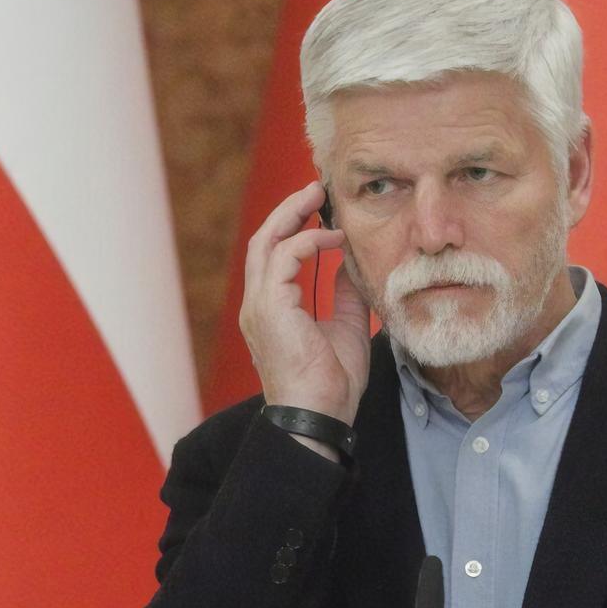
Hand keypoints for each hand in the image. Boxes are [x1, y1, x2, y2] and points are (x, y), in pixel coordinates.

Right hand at [239, 181, 371, 434]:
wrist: (320, 417)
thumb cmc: (331, 384)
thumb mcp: (347, 328)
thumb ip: (344, 295)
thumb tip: (348, 265)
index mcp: (271, 310)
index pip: (274, 256)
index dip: (293, 228)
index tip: (319, 211)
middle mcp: (258, 304)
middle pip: (263, 241)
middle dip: (288, 212)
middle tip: (315, 190)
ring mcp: (259, 305)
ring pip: (266, 243)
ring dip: (292, 215)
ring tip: (317, 198)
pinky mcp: (269, 308)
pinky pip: (284, 258)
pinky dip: (308, 242)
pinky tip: (333, 239)